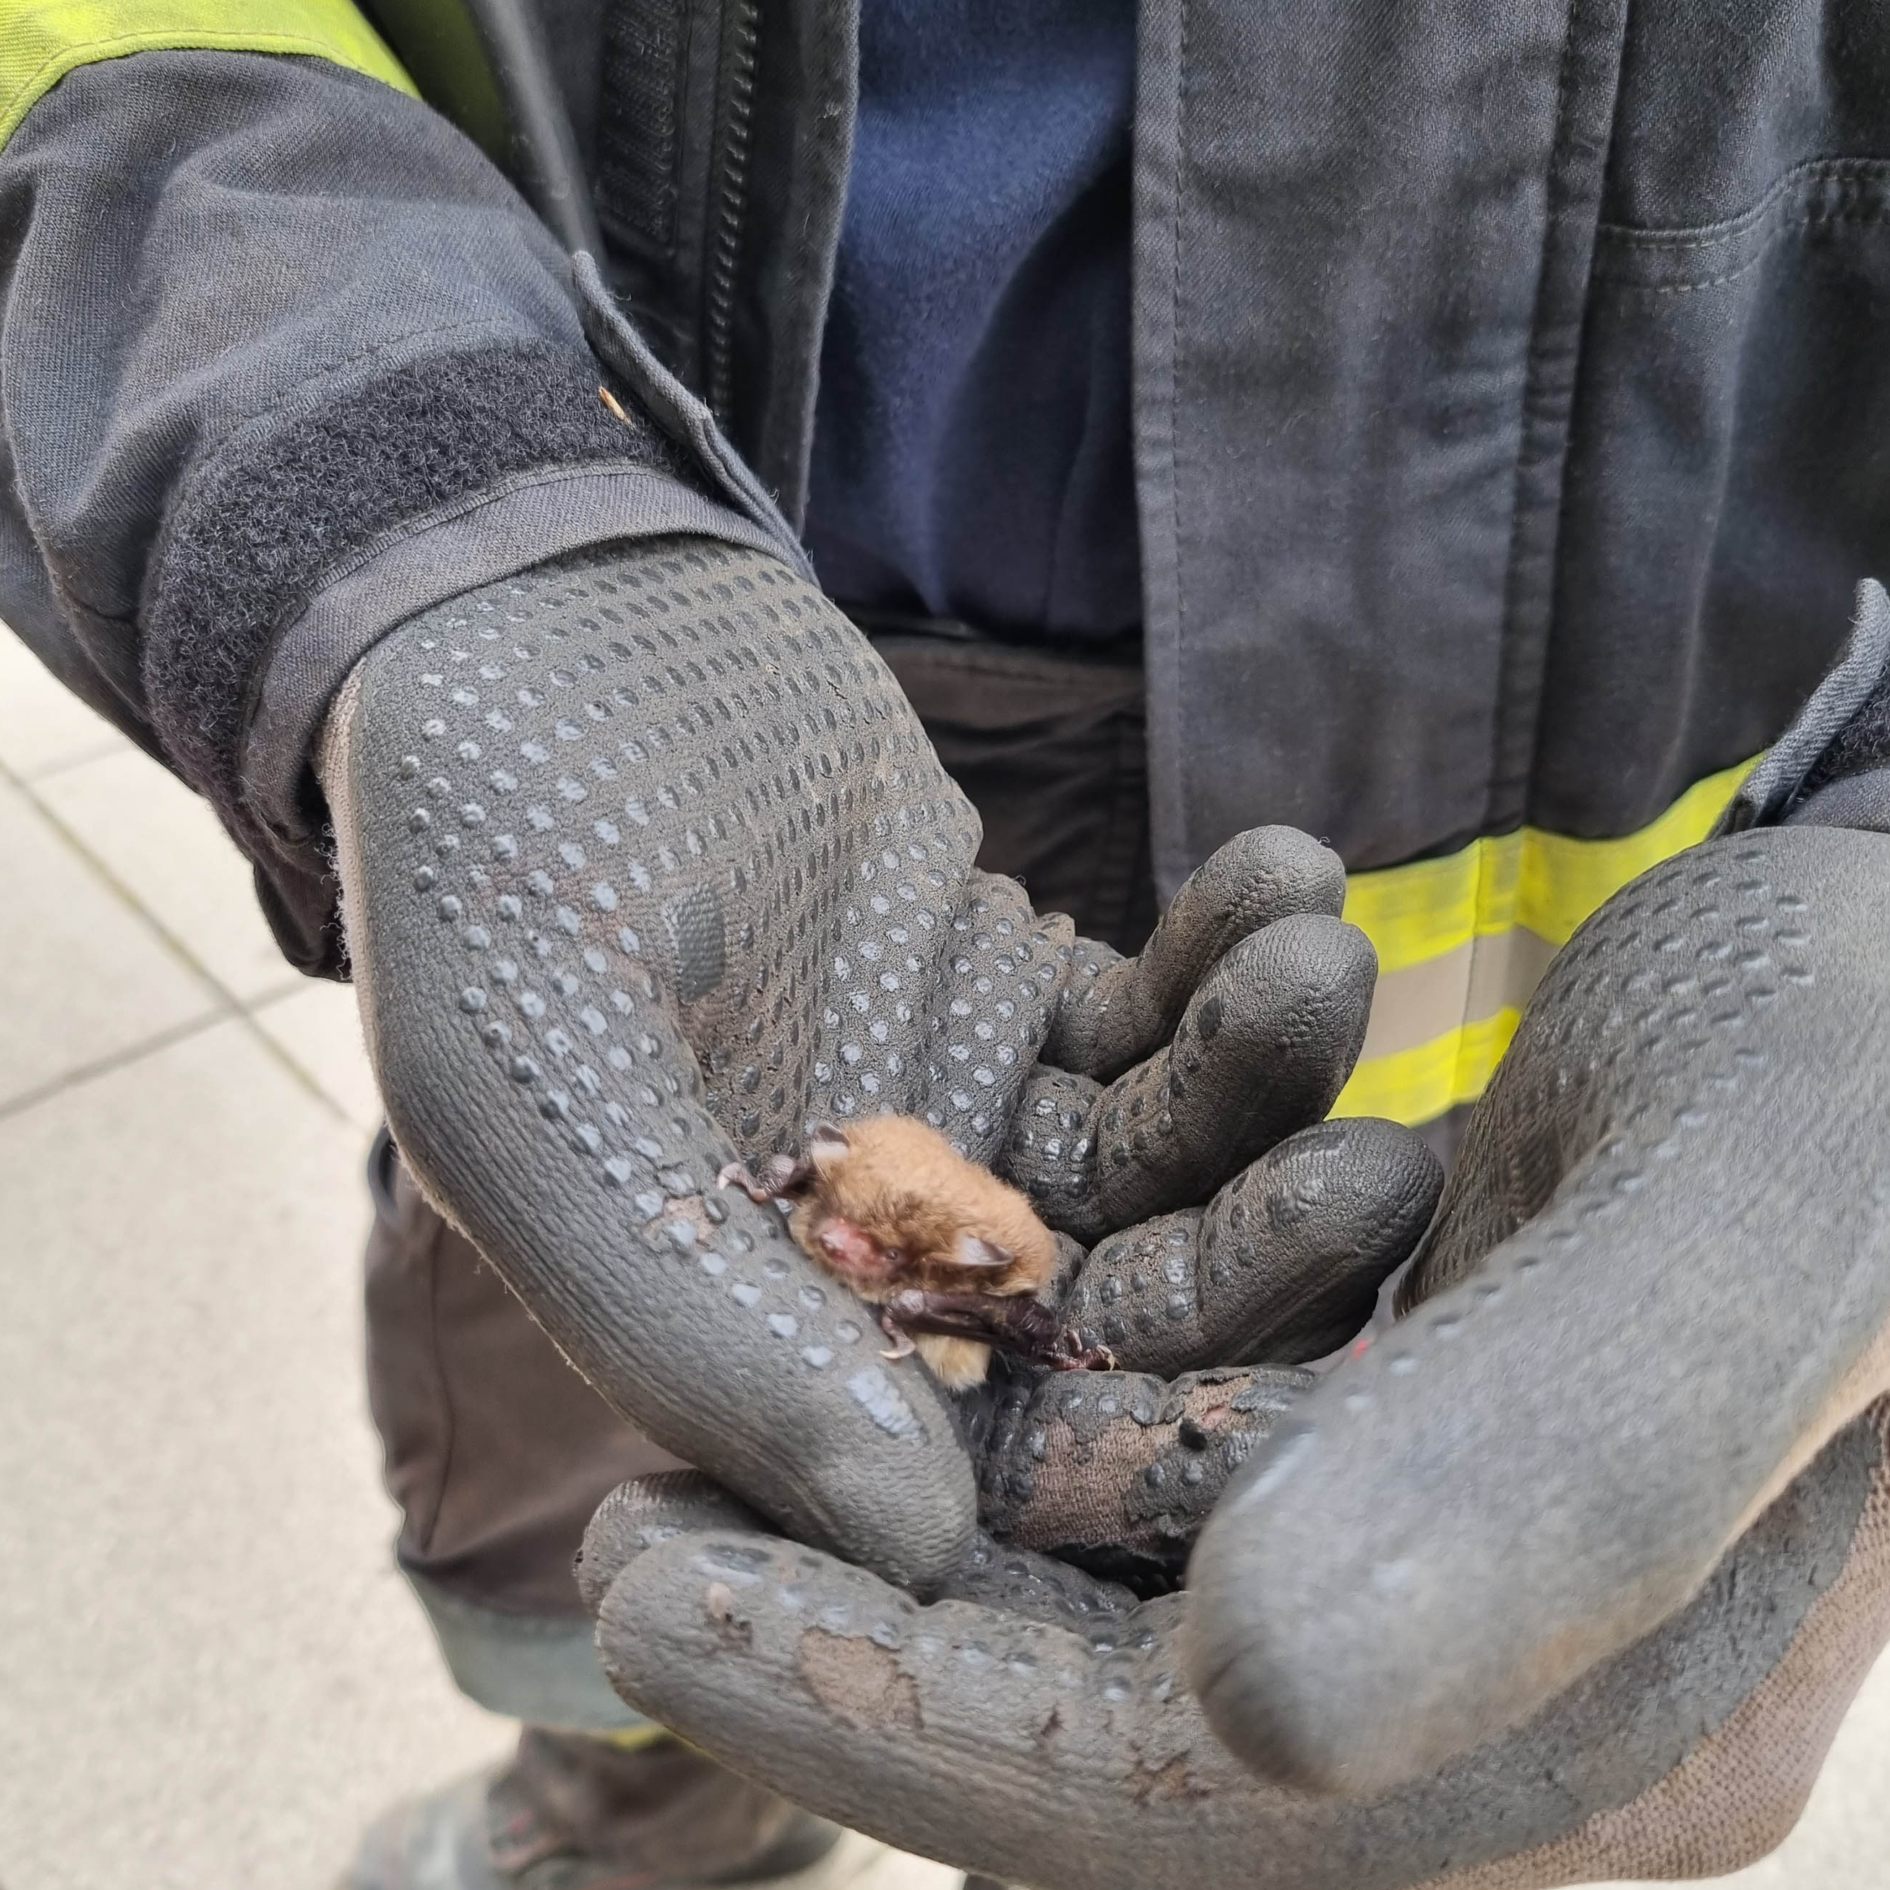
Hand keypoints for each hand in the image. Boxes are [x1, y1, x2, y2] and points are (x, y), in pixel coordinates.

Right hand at [321, 534, 1436, 1586]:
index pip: (975, 1445)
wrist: (542, 625)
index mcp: (764, 1340)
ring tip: (1325, 968)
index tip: (1282, 1366)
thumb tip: (919, 1551)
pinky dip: (1226, 955)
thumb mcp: (540, 1103)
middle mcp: (881, 1260)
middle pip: (1111, 1306)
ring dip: (1261, 1079)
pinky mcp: (1024, 994)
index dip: (1136, 1425)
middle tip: (1375, 1174)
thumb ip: (698, 1326)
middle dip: (1247, 1249)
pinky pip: (1159, 1010)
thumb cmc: (495, 866)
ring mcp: (970, 1119)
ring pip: (1161, 1157)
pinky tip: (1293, 873)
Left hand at [580, 818, 1889, 1889]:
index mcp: (1603, 1732)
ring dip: (918, 1525)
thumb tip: (1256, 1705)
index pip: (1180, 1806)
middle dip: (863, 1647)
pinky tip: (910, 1328)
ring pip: (1110, 1607)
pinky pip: (1164, 1468)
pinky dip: (1029, 1406)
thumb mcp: (1763, 1230)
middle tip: (636, 1526)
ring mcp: (1442, 1574)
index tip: (656, 1595)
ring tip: (720, 1435)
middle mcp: (1502, 1694)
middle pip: (1112, 1733)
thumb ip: (1555, 1464)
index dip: (897, 1724)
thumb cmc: (1876, 1065)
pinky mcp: (1397, 1446)